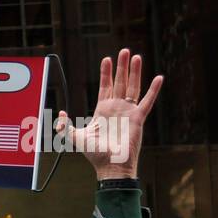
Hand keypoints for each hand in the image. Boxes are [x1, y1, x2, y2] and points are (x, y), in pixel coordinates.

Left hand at [55, 48, 162, 180]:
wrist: (110, 166)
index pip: (105, 87)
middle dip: (121, 66)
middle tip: (124, 50)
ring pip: (133, 87)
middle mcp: (116, 109)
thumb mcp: (74, 138)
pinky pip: (147, 101)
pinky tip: (158, 78)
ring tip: (136, 56)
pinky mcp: (138, 119)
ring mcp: (128, 112)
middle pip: (120, 82)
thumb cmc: (95, 154)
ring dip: (135, 72)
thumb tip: (59, 114)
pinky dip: (153, 90)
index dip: (106, 73)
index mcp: (102, 111)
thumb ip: (64, 126)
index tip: (107, 59)